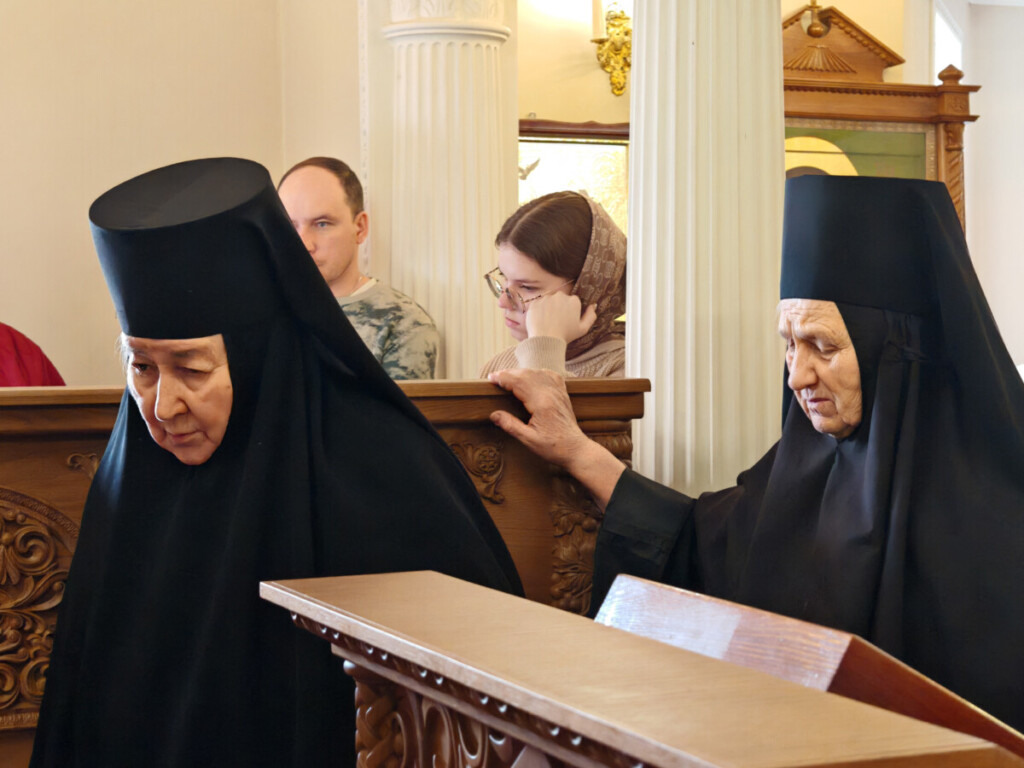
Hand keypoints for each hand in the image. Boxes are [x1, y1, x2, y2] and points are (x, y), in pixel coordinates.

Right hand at [487, 368, 624, 507]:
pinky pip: (550, 375)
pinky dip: (538, 372)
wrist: (576, 449)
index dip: (503, 378)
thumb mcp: (528, 439)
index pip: (519, 382)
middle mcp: (551, 393)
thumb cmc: (554, 447)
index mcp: (541, 403)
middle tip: (495, 377)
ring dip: (521, 372)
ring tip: (508, 376)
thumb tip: (494, 414)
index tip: (491, 378)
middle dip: (509, 373)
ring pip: (537, 372)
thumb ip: (510, 425)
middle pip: (526, 374)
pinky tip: (531, 375)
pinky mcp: (562, 394)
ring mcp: (558, 392)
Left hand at [524, 293, 596, 342]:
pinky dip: (539, 311)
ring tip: (548, 322)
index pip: (573, 302)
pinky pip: (538, 304)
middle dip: (559, 307)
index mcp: (573, 300)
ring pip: (549, 301)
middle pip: (560, 299)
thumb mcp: (583, 329)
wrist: (546, 340)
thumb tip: (593, 305)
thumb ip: (591, 316)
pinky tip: (540, 321)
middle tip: (557, 321)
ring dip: (549, 308)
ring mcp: (546, 298)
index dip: (570, 311)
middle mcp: (560, 295)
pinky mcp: (535, 302)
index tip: (567, 320)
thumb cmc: (566, 335)